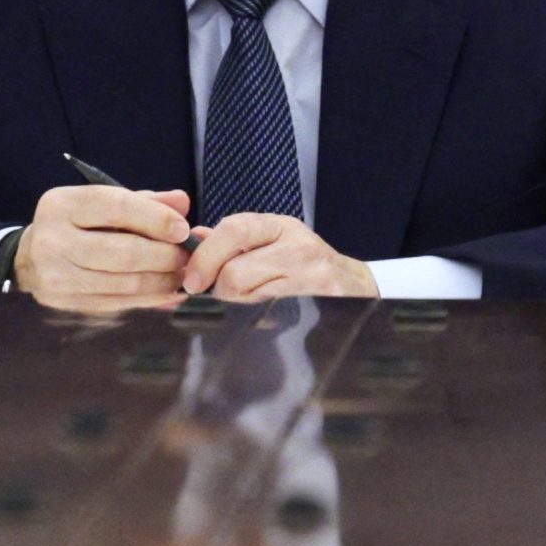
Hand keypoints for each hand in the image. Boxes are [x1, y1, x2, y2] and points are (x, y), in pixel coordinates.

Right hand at [16, 184, 194, 305]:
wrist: (29, 258)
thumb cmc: (77, 225)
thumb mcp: (102, 204)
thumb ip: (144, 201)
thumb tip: (182, 203)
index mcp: (63, 204)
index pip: (117, 207)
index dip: (156, 219)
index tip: (183, 230)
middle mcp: (53, 239)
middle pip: (125, 252)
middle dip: (166, 256)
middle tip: (189, 257)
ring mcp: (55, 275)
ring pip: (126, 283)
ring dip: (163, 281)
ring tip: (182, 275)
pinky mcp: (62, 303)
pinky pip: (118, 303)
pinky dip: (149, 299)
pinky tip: (167, 292)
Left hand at [177, 212, 378, 302]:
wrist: (353, 286)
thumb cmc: (304, 265)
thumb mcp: (272, 242)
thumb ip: (232, 240)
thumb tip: (195, 238)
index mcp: (281, 226)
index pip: (233, 229)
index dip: (205, 257)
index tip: (192, 281)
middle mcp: (298, 245)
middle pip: (234, 273)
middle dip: (219, 290)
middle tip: (223, 296)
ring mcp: (310, 274)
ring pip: (247, 298)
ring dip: (236, 306)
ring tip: (249, 303)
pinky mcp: (318, 301)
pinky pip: (266, 315)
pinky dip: (255, 318)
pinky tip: (264, 313)